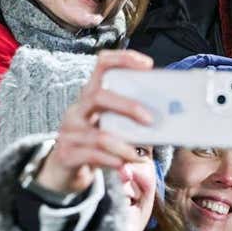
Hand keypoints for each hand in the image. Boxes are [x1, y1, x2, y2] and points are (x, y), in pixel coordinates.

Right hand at [37, 50, 153, 195]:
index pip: (102, 65)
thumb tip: (166, 122)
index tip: (147, 64)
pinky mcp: (67, 154)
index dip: (122, 59)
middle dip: (127, 106)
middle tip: (150, 120)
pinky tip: (123, 165)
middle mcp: (77, 110)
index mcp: (91, 97)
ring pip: (99, 135)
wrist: (65, 170)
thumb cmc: (97, 145)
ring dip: (124, 146)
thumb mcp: (113, 128)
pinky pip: (93, 156)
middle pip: (98, 96)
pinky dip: (112, 161)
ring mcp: (69, 132)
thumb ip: (132, 122)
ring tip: (140, 156)